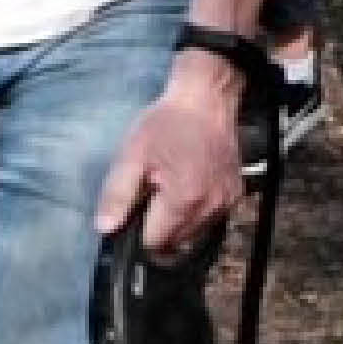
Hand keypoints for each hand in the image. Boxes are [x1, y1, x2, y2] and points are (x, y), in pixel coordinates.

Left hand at [102, 57, 248, 260]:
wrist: (206, 100)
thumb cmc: (166, 123)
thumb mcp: (132, 154)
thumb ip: (117, 195)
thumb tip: (105, 229)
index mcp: (184, 200)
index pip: (156, 243)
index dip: (137, 236)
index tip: (130, 219)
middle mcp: (211, 208)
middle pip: (177, 244)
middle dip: (157, 232)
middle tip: (146, 201)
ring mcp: (228, 204)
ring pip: (196, 235)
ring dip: (177, 225)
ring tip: (164, 193)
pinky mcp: (236, 196)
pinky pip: (211, 220)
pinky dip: (195, 215)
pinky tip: (184, 190)